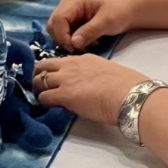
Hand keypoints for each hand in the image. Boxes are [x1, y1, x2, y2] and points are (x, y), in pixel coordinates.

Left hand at [32, 55, 146, 126]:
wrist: (130, 95)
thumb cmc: (128, 86)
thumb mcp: (108, 72)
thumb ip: (94, 76)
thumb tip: (93, 86)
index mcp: (84, 59)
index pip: (61, 61)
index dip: (54, 71)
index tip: (55, 80)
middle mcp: (71, 66)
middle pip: (43, 66)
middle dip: (38, 76)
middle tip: (40, 88)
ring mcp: (66, 79)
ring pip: (39, 81)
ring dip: (38, 90)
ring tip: (41, 100)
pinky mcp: (64, 95)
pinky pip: (44, 98)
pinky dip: (42, 103)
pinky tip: (47, 109)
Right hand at [47, 0, 134, 52]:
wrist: (131, 10)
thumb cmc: (120, 11)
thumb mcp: (107, 21)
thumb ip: (89, 31)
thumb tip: (73, 43)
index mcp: (73, 1)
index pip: (57, 20)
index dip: (62, 36)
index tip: (74, 48)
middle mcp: (67, 6)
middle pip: (53, 26)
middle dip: (64, 40)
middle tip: (80, 49)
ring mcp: (70, 13)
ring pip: (58, 31)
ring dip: (69, 41)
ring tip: (87, 45)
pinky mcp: (74, 21)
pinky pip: (66, 34)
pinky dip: (74, 41)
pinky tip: (88, 43)